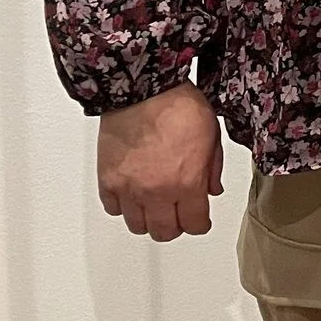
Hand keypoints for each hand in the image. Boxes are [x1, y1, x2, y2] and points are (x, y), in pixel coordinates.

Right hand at [97, 81, 223, 239]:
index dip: (200, 223)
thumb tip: (212, 189)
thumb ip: (212, 168)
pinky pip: (113, 209)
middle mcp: (156, 193)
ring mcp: (129, 189)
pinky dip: (123, 206)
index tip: (200, 220)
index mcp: (187, 183)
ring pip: (137, 226)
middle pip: (164, 232)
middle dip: (175, 225)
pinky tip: (132, 194)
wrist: (143, 89)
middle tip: (178, 213)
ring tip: (155, 205)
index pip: (194, 225)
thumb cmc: (178, 105)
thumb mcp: (212, 135)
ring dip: (148, 219)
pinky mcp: (108, 181)